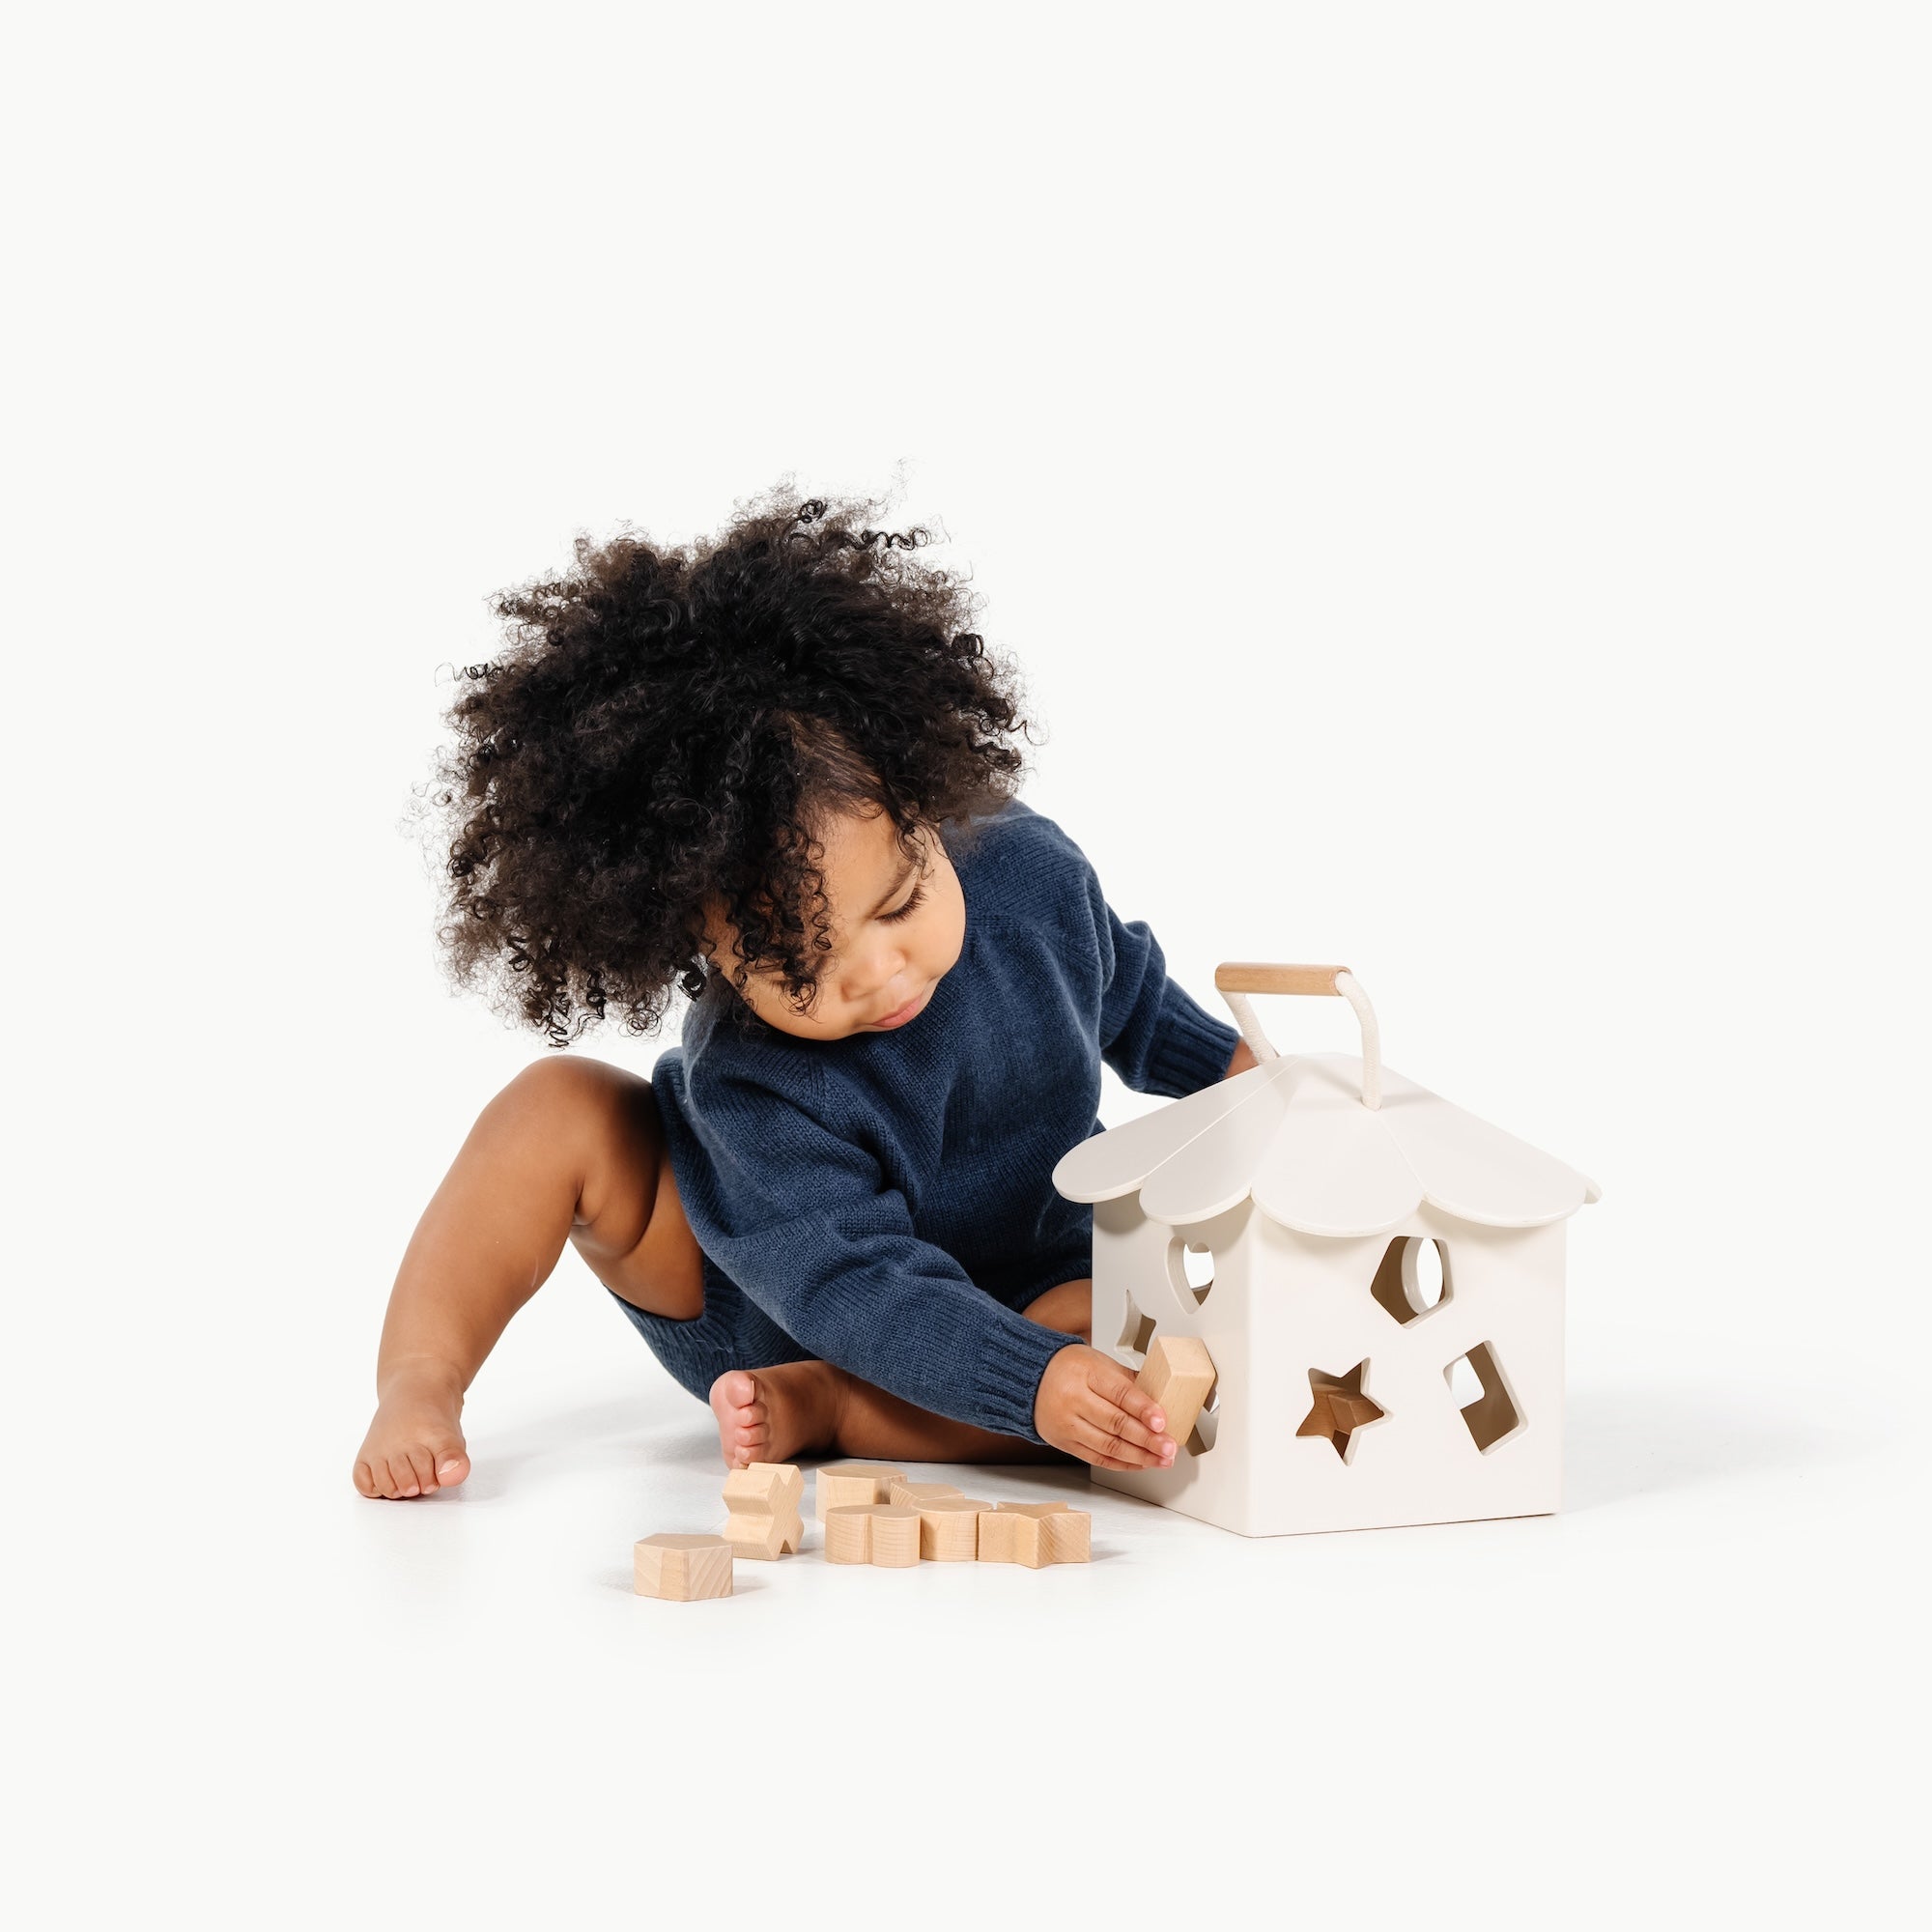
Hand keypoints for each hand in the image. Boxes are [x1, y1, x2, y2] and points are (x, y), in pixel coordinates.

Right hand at [1034, 1344, 1178, 1471]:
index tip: (1163, 1422)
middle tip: (1169, 1447)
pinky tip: (1140, 1463)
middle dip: (1147, 1439)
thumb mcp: (1099, 1362)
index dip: (1144, 1410)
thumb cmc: (1070, 1368)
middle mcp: (1074, 1399)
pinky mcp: (1065, 1442)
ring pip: (1108, 1446)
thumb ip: (1128, 1381)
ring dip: (1140, 1457)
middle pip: (1116, 1424)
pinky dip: (1122, 1463)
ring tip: (1162, 1459)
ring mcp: (1068, 1423)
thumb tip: (1161, 1399)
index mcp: (1086, 1373)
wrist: (1032, 1379)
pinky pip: (1096, 1458)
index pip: (1120, 1394)